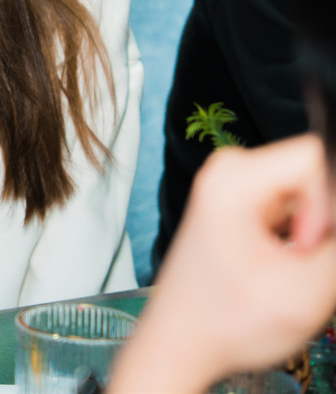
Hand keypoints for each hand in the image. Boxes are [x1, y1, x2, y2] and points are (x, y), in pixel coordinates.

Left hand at [110, 135, 335, 393]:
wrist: (181, 344)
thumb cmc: (225, 324)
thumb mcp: (306, 289)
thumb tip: (331, 224)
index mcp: (234, 179)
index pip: (320, 156)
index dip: (332, 205)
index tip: (312, 248)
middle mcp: (230, 171)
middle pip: (318, 175)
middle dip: (326, 224)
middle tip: (306, 265)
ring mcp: (234, 186)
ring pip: (314, 194)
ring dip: (319, 235)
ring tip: (291, 272)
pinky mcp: (243, 204)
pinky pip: (298, 206)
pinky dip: (307, 237)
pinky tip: (288, 267)